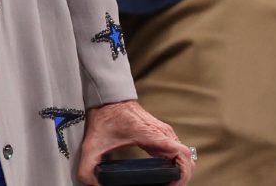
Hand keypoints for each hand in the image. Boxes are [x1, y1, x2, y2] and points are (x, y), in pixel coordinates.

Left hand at [76, 100, 193, 185]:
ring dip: (180, 171)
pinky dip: (176, 164)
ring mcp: (164, 133)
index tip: (172, 185)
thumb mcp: (93, 144)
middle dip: (182, 177)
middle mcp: (163, 134)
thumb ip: (88, 167)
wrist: (108, 98)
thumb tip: (93, 184)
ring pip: (184, 156)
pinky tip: (165, 175)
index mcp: (151, 135)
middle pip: (187, 159)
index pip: (182, 154)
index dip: (182, 174)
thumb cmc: (105, 116)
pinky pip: (177, 151)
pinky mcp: (161, 135)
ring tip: (167, 184)